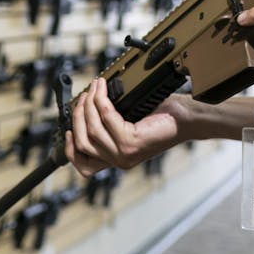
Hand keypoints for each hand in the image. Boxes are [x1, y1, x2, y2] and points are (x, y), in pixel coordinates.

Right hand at [65, 77, 190, 175]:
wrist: (185, 120)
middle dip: (78, 115)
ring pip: (91, 128)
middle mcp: (119, 160)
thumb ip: (109, 126)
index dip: (70, 148)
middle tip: (84, 96)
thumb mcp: (129, 124)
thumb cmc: (162, 119)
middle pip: (82, 141)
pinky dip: (101, 100)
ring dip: (89, 104)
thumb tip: (86, 109)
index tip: (67, 130)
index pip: (84, 165)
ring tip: (93, 88)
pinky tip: (103, 89)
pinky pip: (106, 117)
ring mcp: (124, 153)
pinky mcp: (131, 142)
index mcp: (116, 159)